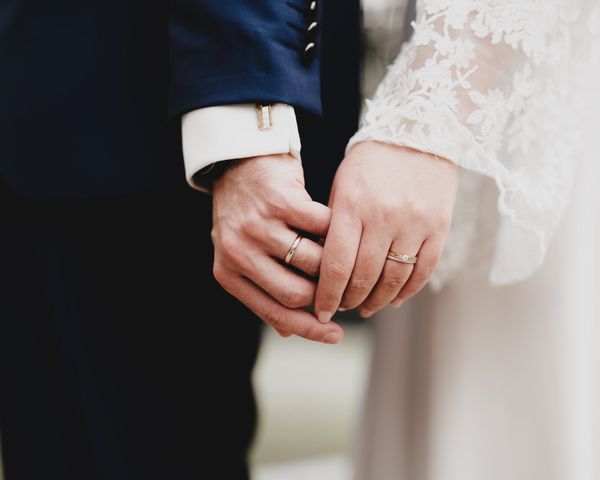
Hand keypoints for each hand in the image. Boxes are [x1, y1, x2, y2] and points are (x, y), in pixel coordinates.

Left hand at [212, 154, 343, 343]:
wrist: (238, 159)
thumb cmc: (246, 213)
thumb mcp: (243, 254)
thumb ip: (263, 290)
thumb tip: (290, 332)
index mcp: (228, 272)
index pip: (274, 313)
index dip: (309, 329)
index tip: (336, 336)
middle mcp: (238, 251)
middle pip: (296, 292)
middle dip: (325, 294)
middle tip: (341, 288)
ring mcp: (258, 226)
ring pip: (314, 262)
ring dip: (334, 262)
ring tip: (341, 257)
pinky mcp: (280, 200)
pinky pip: (323, 227)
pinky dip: (336, 231)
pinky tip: (341, 229)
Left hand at [315, 141, 458, 321]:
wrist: (420, 130)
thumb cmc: (371, 161)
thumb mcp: (342, 186)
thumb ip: (333, 227)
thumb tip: (324, 273)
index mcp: (351, 204)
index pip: (335, 264)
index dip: (326, 296)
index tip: (318, 312)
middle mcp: (383, 215)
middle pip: (363, 278)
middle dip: (348, 301)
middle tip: (341, 309)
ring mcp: (415, 222)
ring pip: (393, 280)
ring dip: (376, 302)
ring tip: (364, 308)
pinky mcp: (440, 227)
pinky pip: (422, 272)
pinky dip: (406, 292)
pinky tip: (393, 300)